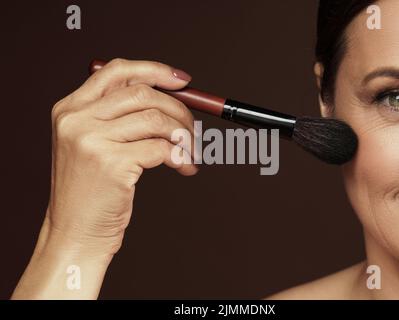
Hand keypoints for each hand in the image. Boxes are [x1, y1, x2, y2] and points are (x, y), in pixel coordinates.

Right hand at [13, 58, 196, 298]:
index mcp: (70, 109)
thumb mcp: (93, 145)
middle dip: (178, 108)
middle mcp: (77, 119)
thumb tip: (170, 96)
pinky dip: (181, 157)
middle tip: (192, 129)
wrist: (75, 233)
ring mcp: (92, 140)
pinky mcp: (111, 163)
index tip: (182, 81)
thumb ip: (121, 118)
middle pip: (142, 94)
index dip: (154, 71)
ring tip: (190, 151)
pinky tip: (184, 168)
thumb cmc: (91, 190)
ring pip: (156, 120)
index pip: (117, 72)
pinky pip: (161, 148)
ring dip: (183, 135)